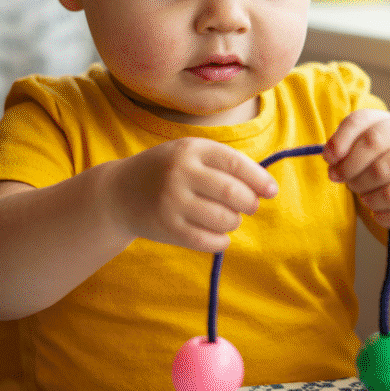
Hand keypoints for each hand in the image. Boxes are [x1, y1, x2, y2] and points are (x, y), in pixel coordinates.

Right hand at [107, 137, 278, 253]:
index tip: (271, 191)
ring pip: (224, 219)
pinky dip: (220, 241)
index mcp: (191, 150)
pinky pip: (208, 240)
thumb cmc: (165, 171)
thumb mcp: (189, 154)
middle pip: (233, 193)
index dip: (259, 180)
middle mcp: (180, 173)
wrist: (117, 192)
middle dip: (250, 203)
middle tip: (249, 207)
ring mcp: (172, 201)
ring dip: (234, 222)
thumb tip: (266, 187)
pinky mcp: (167, 228)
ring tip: (228, 218)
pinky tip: (218, 235)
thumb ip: (224, 164)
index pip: (236, 164)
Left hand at [323, 109, 389, 229]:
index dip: (342, 142)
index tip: (328, 159)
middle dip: (353, 176)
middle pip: (378, 166)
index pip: (366, 127)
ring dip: (368, 199)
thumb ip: (347, 143)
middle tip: (345, 180)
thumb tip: (331, 157)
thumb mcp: (371, 143)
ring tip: (364, 196)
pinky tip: (378, 212)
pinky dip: (382, 217)